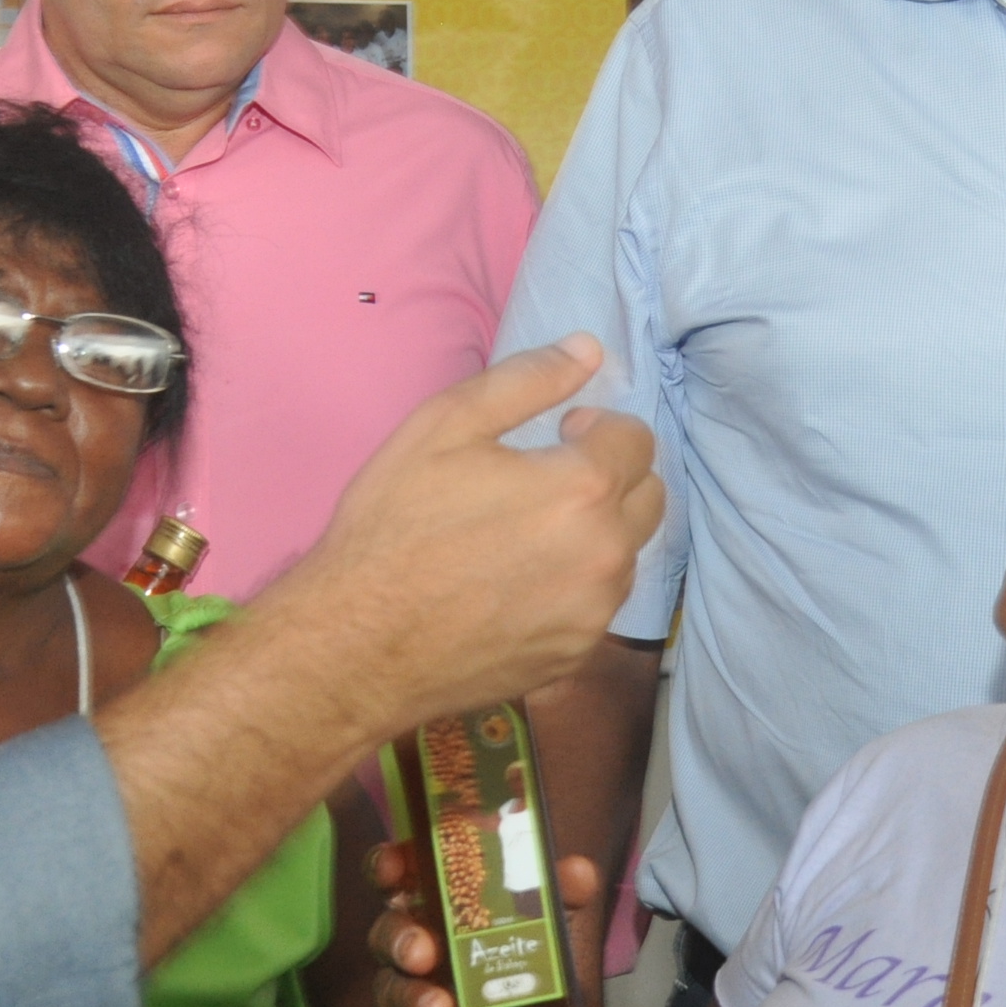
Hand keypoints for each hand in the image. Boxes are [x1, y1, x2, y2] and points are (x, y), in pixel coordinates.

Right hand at [266, 338, 661, 737]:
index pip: (637, 440)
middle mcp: (606, 554)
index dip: (596, 429)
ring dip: (596, 534)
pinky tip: (516, 586)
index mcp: (583, 490)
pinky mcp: (575, 657)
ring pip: (625, 555)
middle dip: (612, 478)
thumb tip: (589, 350)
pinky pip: (597, 607)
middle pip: (649, 498)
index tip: (557, 436)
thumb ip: (526, 380)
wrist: (356, 644)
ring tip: (527, 535)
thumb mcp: (445, 427)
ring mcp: (594, 614)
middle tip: (547, 481)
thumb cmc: (393, 526)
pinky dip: (574, 587)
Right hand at [369, 843, 608, 1006]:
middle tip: (424, 954)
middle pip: (386, 933)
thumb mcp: (556, 929)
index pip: (397, 876)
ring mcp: (402, 995)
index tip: (391, 867)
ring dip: (411, 1000)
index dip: (385, 865)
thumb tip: (579, 872)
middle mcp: (411, 946)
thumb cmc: (534, 971)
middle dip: (401, 940)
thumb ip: (565, 895)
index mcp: (436, 906)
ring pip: (389, 991)